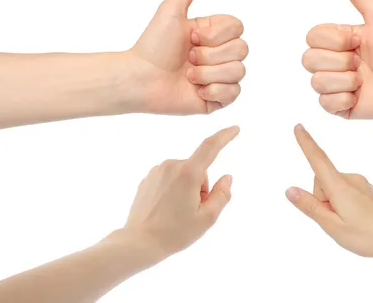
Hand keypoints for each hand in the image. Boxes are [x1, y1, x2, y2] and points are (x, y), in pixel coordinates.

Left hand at [122, 126, 237, 255]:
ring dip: (186, 188)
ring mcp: (157, 170)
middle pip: (198, 169)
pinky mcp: (148, 178)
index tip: (235, 128)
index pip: (210, 147)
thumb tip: (227, 177)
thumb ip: (222, 195)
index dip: (224, 136)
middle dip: (201, 187)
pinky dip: (173, 190)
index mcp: (188, 173)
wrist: (138, 243)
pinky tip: (165, 209)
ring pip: (183, 174)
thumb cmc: (174, 233)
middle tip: (192, 211)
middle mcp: (172, 165)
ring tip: (176, 213)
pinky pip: (169, 179)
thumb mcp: (207, 218)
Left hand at [130, 0, 247, 114]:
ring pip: (239, 71)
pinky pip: (234, 93)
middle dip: (211, 55)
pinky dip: (212, 91)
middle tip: (188, 58)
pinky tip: (194, 90)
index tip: (191, 36)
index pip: (238, 27)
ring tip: (188, 76)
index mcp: (213, 32)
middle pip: (242, 49)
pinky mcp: (218, 99)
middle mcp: (220, 53)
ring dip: (208, 74)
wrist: (140, 79)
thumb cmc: (152, 44)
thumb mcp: (172, 10)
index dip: (216, 34)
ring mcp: (220, 76)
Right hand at [286, 125, 372, 259]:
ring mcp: (360, 182)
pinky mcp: (366, 188)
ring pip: (333, 186)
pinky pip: (345, 190)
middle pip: (322, 180)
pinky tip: (357, 220)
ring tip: (349, 222)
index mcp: (339, 186)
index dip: (306, 143)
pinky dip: (343, 202)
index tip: (298, 127)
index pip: (317, 160)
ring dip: (333, 202)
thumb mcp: (332, 226)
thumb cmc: (366, 237)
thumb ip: (310, 207)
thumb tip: (289, 190)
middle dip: (321, 198)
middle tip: (335, 221)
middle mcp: (350, 178)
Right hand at [302, 0, 372, 118]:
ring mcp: (333, 85)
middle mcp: (330, 62)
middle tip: (362, 63)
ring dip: (346, 82)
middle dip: (340, 62)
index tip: (358, 42)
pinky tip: (361, 96)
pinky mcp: (338, 107)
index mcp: (335, 41)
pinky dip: (345, 99)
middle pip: (308, 60)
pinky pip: (325, 104)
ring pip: (316, 83)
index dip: (334, 41)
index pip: (311, 38)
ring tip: (364, 81)